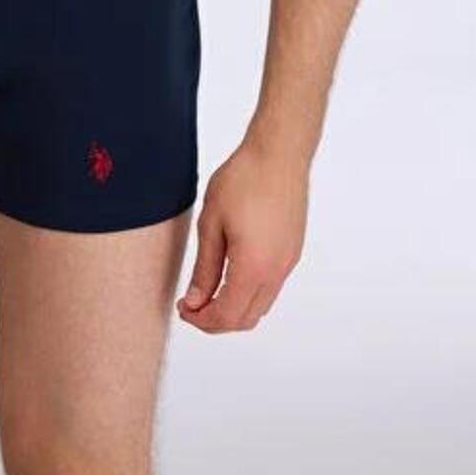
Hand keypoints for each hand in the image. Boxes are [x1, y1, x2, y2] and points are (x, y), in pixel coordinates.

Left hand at [176, 136, 307, 331]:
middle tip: (191, 304)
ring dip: (234, 308)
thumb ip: (205, 268)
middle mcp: (276, 272)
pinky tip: (230, 274)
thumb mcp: (212, 223)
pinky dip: (249, 293)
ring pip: (260, 306)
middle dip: (215, 320)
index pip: (226, 316)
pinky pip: (270, 288)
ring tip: (208, 290)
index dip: (201, 320)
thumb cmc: (243, 180)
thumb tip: (196, 301)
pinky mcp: (292, 252)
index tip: (183, 309)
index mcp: (253, 267)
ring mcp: (288, 263)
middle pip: (245, 319)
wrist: (278, 154)